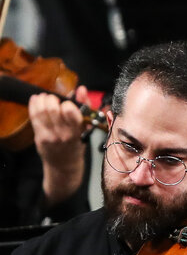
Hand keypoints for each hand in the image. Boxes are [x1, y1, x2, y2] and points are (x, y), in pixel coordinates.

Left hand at [29, 85, 87, 205]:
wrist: (64, 165)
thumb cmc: (77, 145)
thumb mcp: (86, 128)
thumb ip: (85, 107)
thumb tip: (81, 89)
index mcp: (77, 132)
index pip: (70, 112)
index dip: (67, 103)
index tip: (67, 105)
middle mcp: (63, 134)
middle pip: (52, 108)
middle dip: (52, 99)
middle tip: (54, 100)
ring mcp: (49, 136)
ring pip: (41, 110)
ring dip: (42, 100)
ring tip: (45, 99)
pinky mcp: (39, 136)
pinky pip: (34, 116)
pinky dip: (34, 104)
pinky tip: (37, 100)